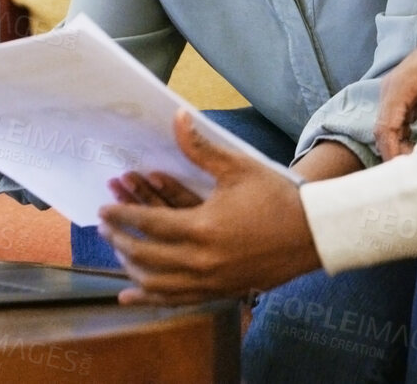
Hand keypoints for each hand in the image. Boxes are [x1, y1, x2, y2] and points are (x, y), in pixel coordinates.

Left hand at [99, 110, 320, 303]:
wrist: (312, 234)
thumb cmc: (277, 197)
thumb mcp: (238, 168)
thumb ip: (201, 148)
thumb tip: (177, 117)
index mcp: (202, 227)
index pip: (147, 223)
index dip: (121, 216)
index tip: (103, 209)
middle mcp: (201, 260)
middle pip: (145, 255)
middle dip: (119, 241)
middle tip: (105, 229)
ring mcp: (210, 281)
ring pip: (156, 283)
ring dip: (131, 269)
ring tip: (119, 254)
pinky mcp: (220, 292)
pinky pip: (176, 300)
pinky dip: (150, 298)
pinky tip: (131, 296)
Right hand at [374, 11, 416, 159]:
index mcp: (403, 83)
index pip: (386, 128)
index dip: (395, 154)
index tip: (412, 174)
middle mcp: (393, 87)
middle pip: (384, 132)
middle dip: (398, 155)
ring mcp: (398, 90)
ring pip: (390, 128)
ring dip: (402, 148)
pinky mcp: (407, 93)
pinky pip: (399, 122)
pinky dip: (407, 138)